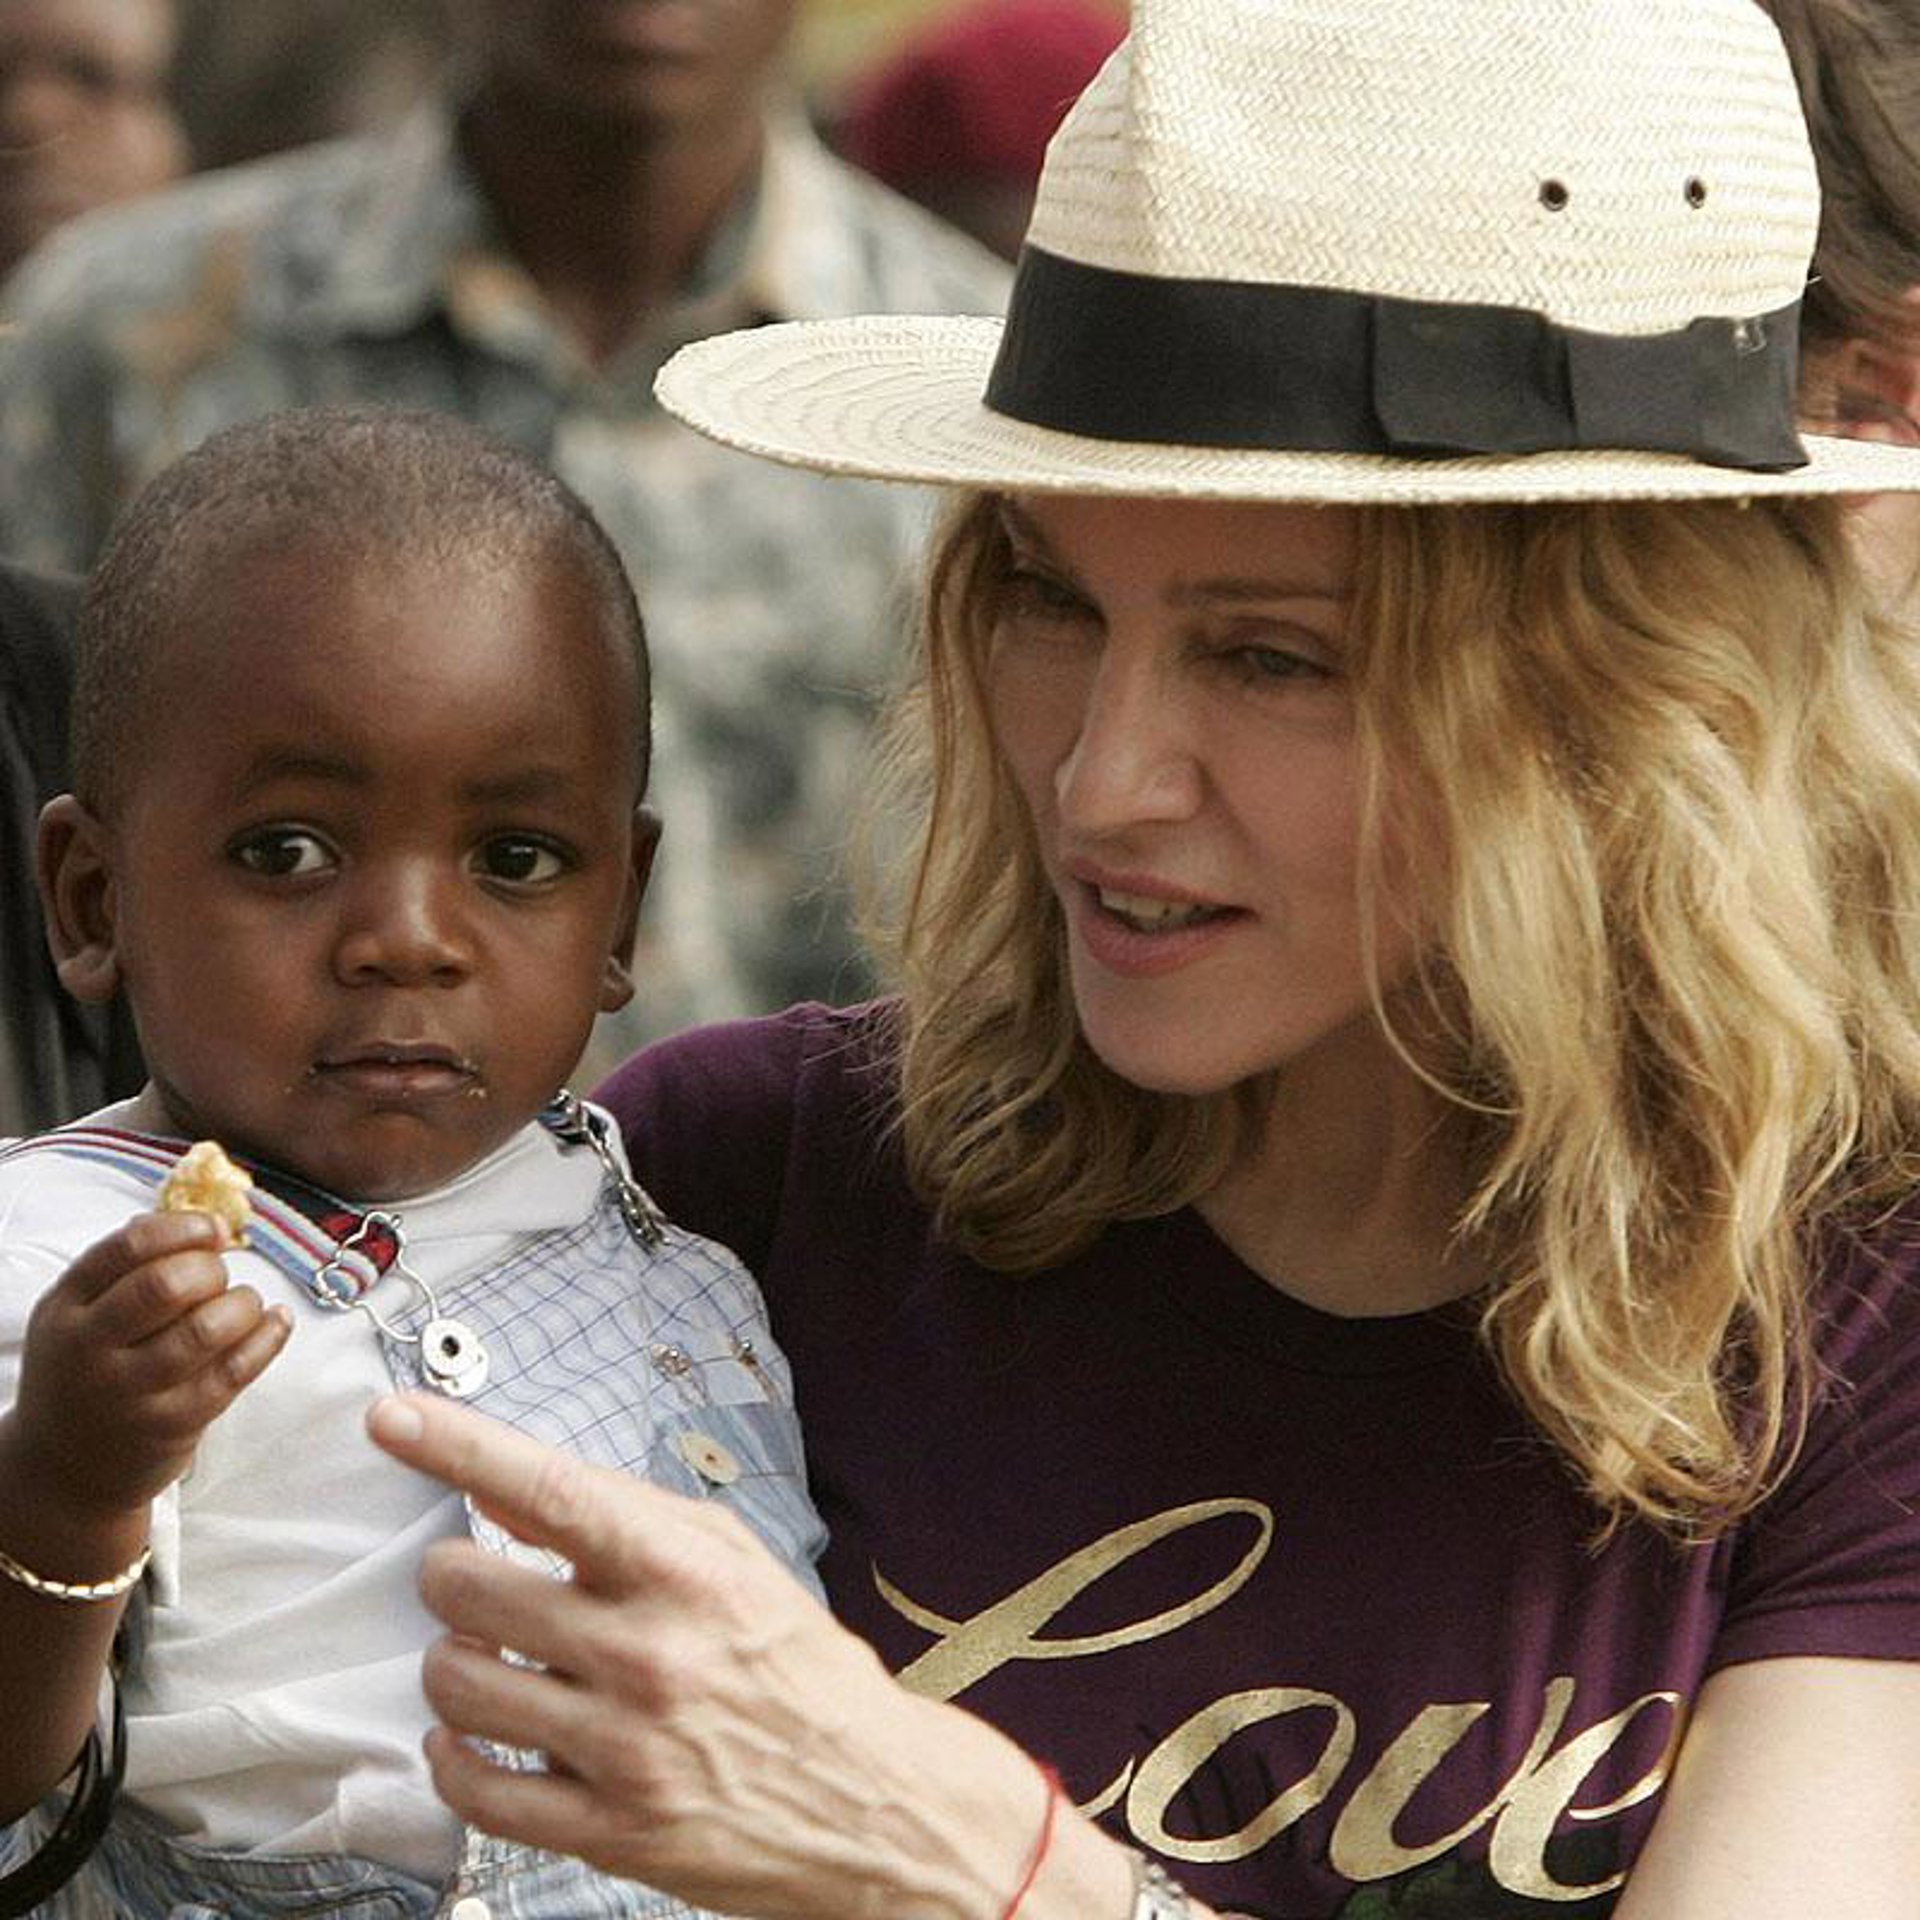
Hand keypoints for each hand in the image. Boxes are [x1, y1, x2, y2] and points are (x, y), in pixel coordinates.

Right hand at [11, 1211, 291, 1517]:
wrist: (64, 1472)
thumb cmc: (86, 1374)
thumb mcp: (79, 1316)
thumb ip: (127, 1267)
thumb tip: (199, 1215)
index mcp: (66, 1308)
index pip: (129, 1247)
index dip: (185, 1229)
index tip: (215, 1231)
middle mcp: (91, 1348)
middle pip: (167, 1284)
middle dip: (210, 1269)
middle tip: (218, 1277)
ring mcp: (131, 1391)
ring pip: (206, 1328)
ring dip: (241, 1304)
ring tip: (243, 1304)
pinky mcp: (173, 1423)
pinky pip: (235, 1370)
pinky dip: (268, 1336)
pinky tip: (276, 1321)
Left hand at [367, 1393, 1102, 1919]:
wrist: (872, 1800)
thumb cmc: (797, 1666)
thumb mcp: (734, 1559)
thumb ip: (626, 1519)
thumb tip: (506, 1491)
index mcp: (684, 1570)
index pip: (549, 1491)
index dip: (459, 1446)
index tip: (393, 1418)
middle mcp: (649, 1653)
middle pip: (472, 1589)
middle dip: (450, 1575)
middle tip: (469, 1579)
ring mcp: (624, 1748)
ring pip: (458, 1686)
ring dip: (450, 1662)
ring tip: (481, 1655)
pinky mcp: (608, 1831)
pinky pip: (475, 1790)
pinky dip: (453, 1756)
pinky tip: (471, 1736)